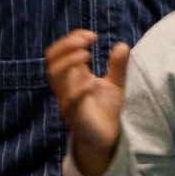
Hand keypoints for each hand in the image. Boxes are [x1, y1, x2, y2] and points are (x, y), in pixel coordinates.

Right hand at [46, 30, 129, 175]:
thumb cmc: (105, 110)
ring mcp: (67, 99)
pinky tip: (92, 82)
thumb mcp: (115, 84)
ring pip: (54, 75)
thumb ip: (117, 66)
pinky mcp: (74, 115)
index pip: (60, 50)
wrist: (105, 139)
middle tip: (87, 41)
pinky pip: (69, 100)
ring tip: (87, 54)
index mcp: (72, 75)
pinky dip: (78, 89)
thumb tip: (123, 45)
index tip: (92, 36)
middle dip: (67, 45)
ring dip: (69, 60)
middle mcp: (66, 85)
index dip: (72, 38)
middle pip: (52, 59)